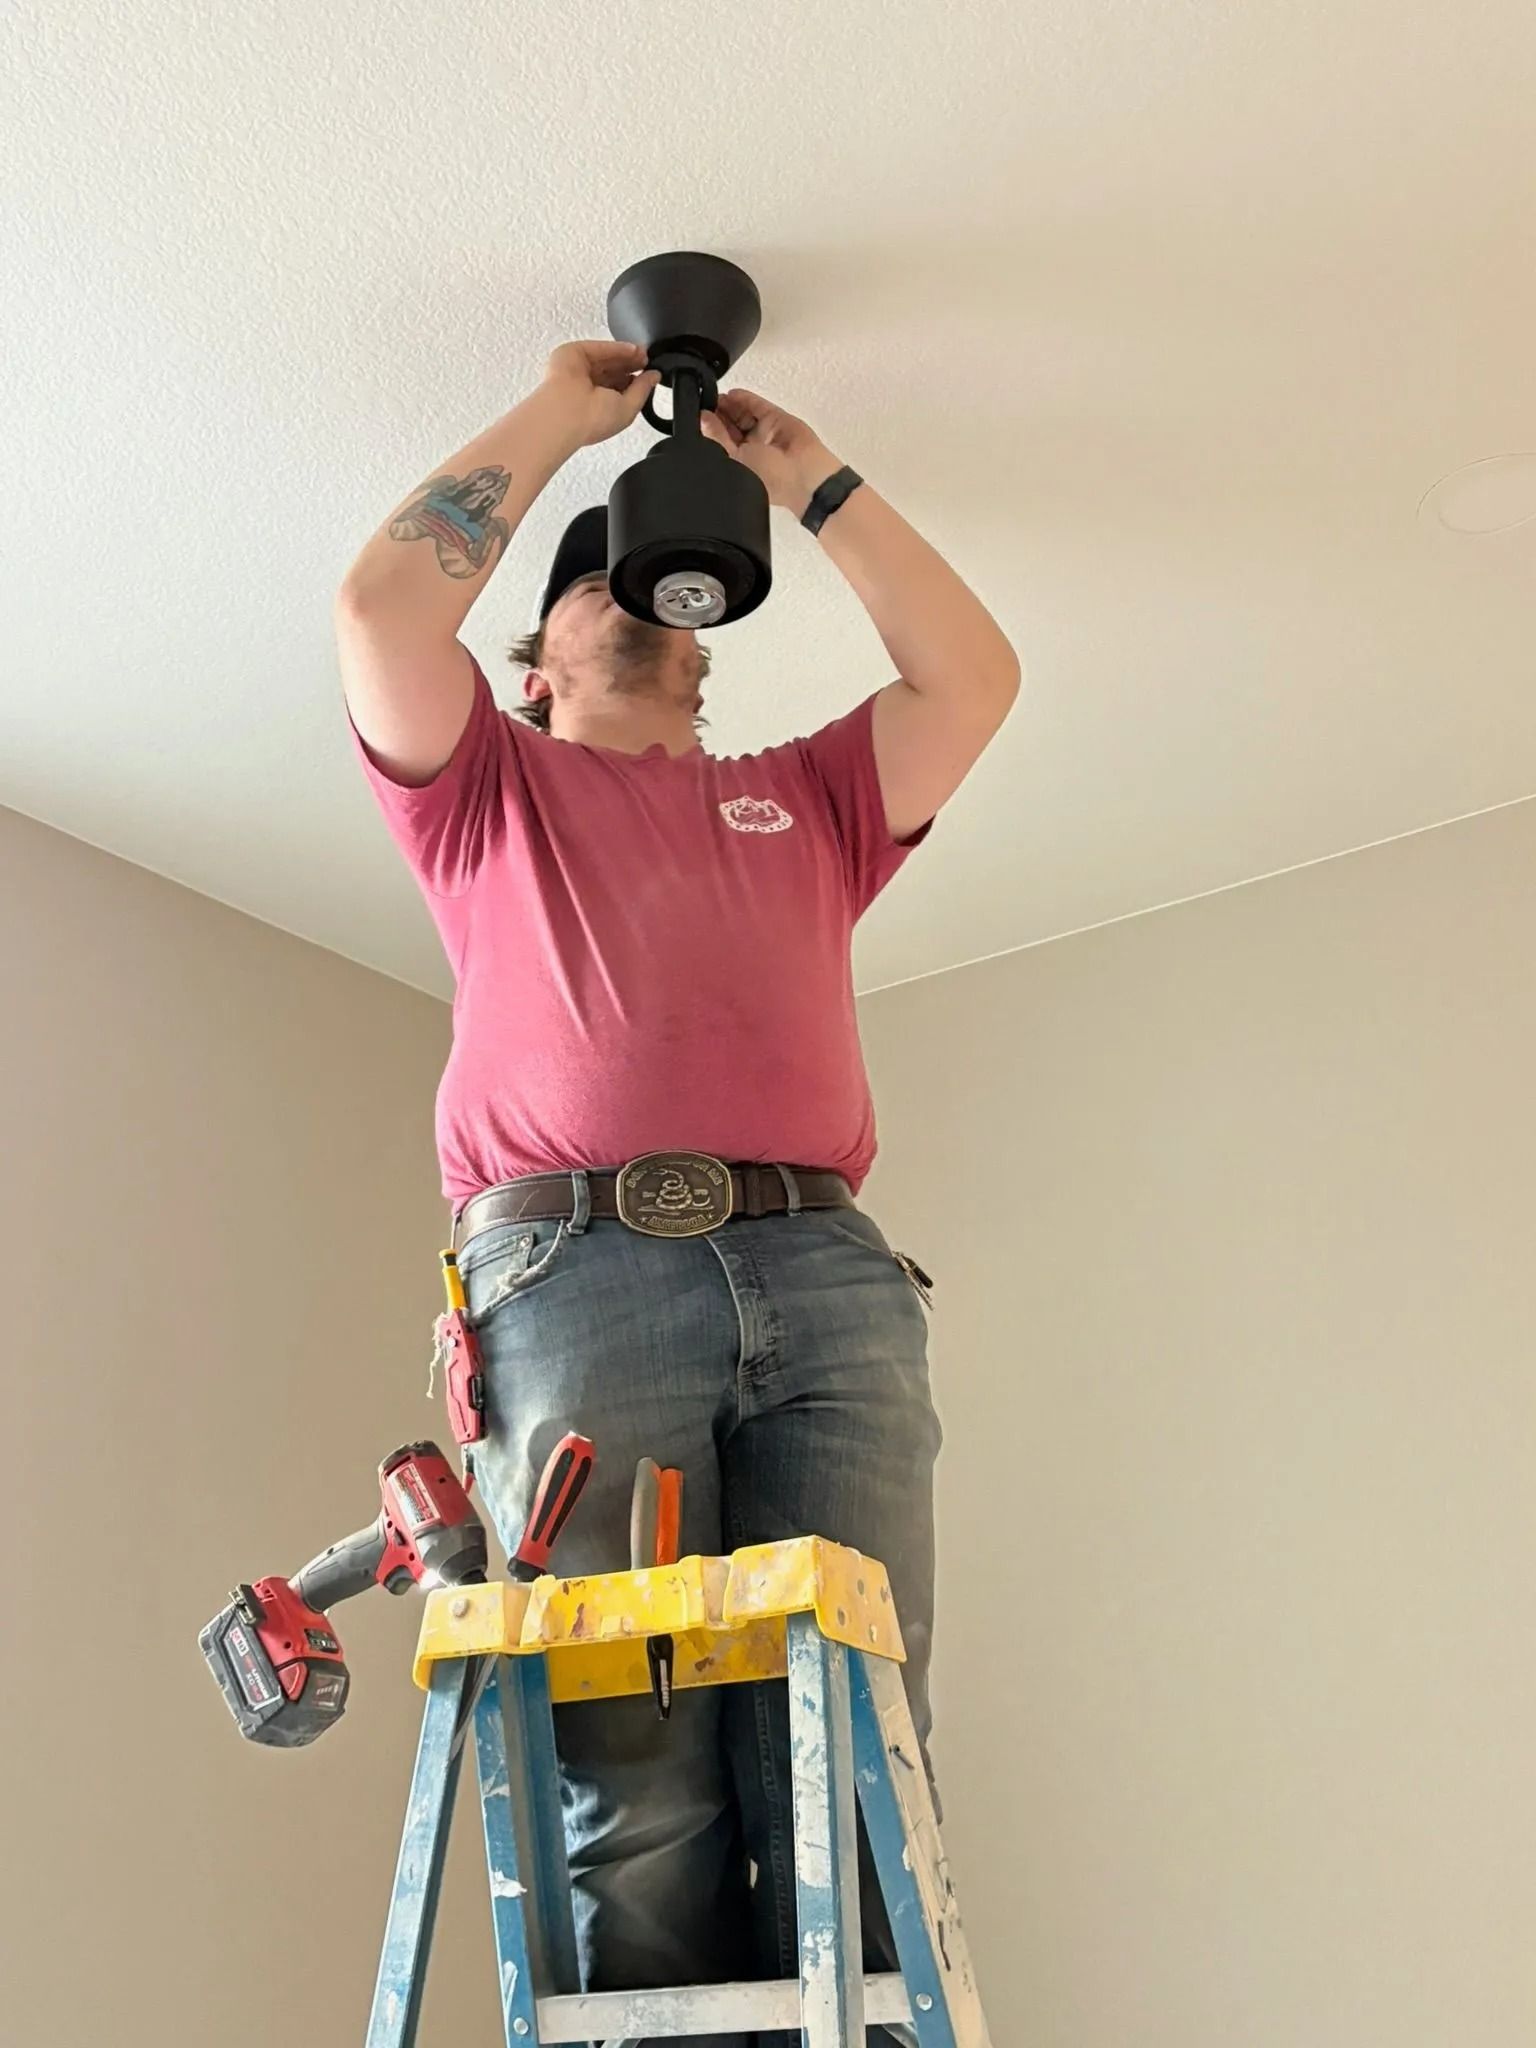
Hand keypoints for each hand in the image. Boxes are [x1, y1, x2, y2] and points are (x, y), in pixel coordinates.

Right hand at [540, 340, 659, 448]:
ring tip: (643, 355)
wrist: (568, 410)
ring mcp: (579, 371)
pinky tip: (631, 350)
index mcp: (599, 406)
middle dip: (632, 364)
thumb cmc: (591, 420)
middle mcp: (587, 389)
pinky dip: (615, 348)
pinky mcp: (573, 355)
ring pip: (606, 358)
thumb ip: (643, 390)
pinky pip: (598, 348)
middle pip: (613, 370)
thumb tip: (654, 377)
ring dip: (626, 355)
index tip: (649, 374)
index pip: (619, 388)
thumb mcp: (629, 409)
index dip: (635, 380)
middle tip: (647, 360)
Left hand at [700, 388, 843, 515]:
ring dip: (729, 405)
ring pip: (743, 414)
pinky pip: (757, 406)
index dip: (710, 428)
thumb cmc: (773, 481)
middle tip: (705, 402)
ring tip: (716, 396)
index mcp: (740, 465)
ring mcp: (764, 433)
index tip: (700, 415)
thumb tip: (703, 420)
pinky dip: (745, 399)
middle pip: (730, 426)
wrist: (802, 473)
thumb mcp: (734, 460)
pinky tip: (733, 394)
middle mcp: (752, 449)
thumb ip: (717, 438)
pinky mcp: (776, 419)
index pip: (721, 442)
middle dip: (718, 414)